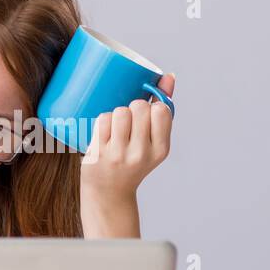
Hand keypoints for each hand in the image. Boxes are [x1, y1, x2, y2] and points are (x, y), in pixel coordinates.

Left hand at [79, 72, 174, 199]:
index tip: (146, 117)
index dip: (152, 107)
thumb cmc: (132, 161)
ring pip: (120, 111)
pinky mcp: (99, 154)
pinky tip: (104, 135)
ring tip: (116, 129)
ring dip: (116, 114)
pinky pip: (102, 119)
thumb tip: (169, 76)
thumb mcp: (153, 142)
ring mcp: (119, 155)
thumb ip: (163, 109)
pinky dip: (102, 122)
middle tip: (128, 123)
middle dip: (132, 108)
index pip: (161, 110)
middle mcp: (142, 154)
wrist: (109, 193)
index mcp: (160, 149)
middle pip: (139, 106)